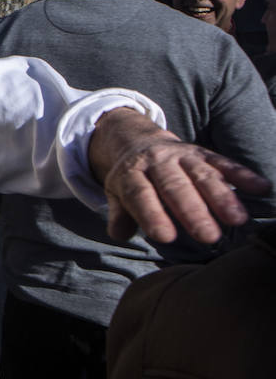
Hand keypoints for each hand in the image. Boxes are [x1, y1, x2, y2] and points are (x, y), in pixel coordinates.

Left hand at [90, 108, 267, 244]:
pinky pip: (224, 163)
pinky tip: (261, 187)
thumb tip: (118, 234)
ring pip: (203, 176)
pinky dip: (243, 175)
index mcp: (131, 173)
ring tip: (237, 220)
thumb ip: (119, 214)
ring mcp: (182, 156)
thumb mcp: (117, 193)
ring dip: (222, 197)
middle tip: (207, 237)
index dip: (152, 215)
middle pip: (175, 187)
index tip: (165, 237)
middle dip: (192, 212)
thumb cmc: (131, 179)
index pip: (139, 195)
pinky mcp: (203, 153)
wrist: (137, 141)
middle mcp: (157, 162)